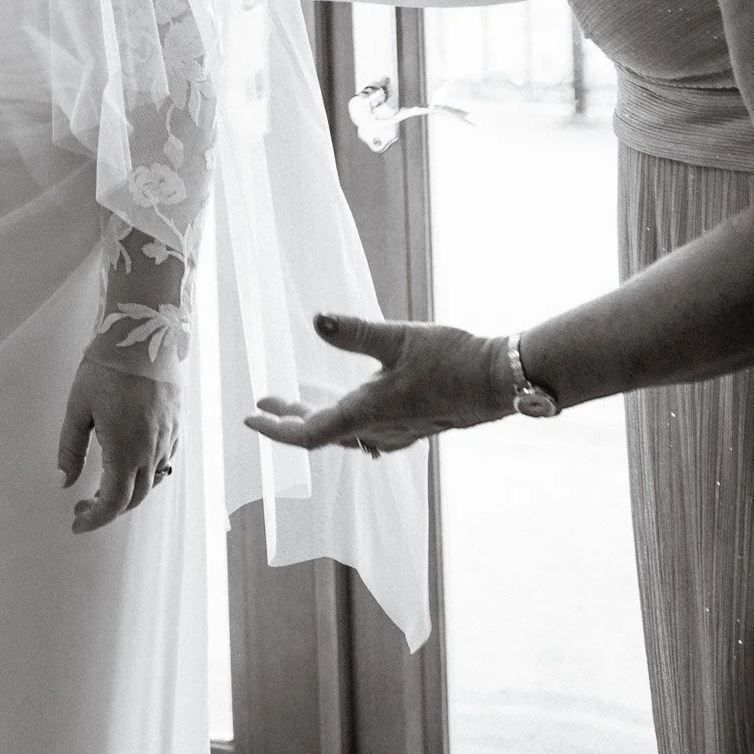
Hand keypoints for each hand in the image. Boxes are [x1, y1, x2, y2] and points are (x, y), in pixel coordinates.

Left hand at [56, 352, 181, 533]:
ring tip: (104, 485)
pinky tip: (129, 462)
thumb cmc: (106, 368)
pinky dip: (146, 473)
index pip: (113, 502)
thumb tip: (64, 483)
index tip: (77, 522)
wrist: (144, 334)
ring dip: (128, 491)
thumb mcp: (77, 408)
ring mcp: (167, 438)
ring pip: (152, 481)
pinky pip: (164, 461)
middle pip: (135, 498)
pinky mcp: (176, 424)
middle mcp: (151, 450)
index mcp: (124, 450)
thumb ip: (70, 449)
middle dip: (108, 509)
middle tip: (84, 505)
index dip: (95, 519)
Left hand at [244, 311, 511, 455]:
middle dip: (289, 419)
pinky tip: (348, 408)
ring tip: (294, 403)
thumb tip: (316, 319)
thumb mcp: (400, 338)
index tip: (250, 419)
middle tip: (264, 404)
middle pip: (322, 433)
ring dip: (316, 420)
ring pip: (345, 434)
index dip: (276, 430)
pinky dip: (343, 421)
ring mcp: (398, 432)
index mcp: (368, 413)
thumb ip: (355, 331)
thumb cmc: (454, 359)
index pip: (309, 434)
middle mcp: (379, 430)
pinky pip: (367, 433)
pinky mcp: (414, 426)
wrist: (502, 381)